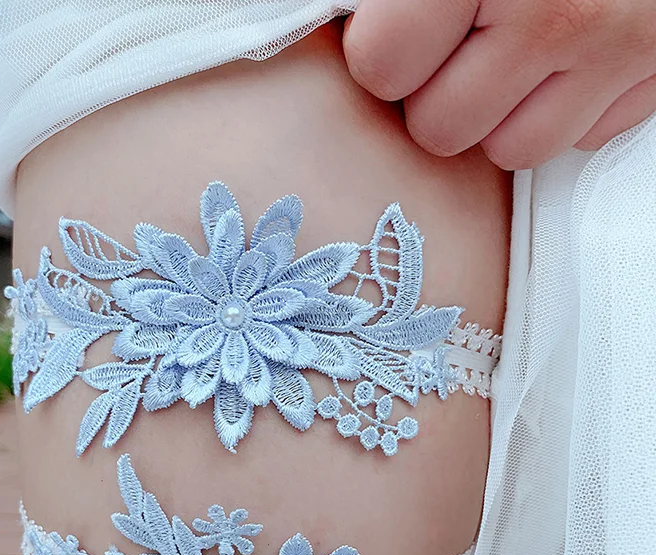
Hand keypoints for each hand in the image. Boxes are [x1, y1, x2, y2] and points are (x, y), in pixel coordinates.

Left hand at [343, 0, 655, 168]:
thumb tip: (329, 14)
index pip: (382, 68)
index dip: (383, 54)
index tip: (401, 30)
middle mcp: (554, 11)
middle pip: (440, 129)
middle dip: (438, 95)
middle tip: (460, 43)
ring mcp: (616, 45)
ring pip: (510, 150)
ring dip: (500, 114)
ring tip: (513, 53)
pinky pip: (581, 138)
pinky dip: (565, 108)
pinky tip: (567, 58)